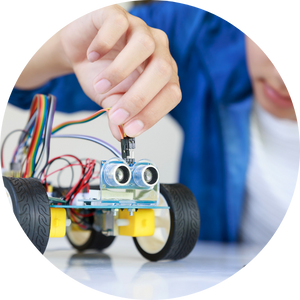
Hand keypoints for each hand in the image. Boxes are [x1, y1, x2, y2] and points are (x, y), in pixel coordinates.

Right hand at [59, 2, 180, 139]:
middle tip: (115, 115)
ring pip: (144, 46)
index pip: (171, 94)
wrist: (80, 50)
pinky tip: (92, 56)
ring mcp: (139, 28)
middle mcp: (157, 49)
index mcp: (162, 73)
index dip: (153, 114)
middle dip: (138, 99)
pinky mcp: (116, 12)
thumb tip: (122, 136)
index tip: (131, 130)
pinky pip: (118, 24)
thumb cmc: (101, 74)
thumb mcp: (111, 101)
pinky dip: (103, 44)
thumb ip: (118, 117)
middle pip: (161, 72)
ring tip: (99, 86)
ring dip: (119, 73)